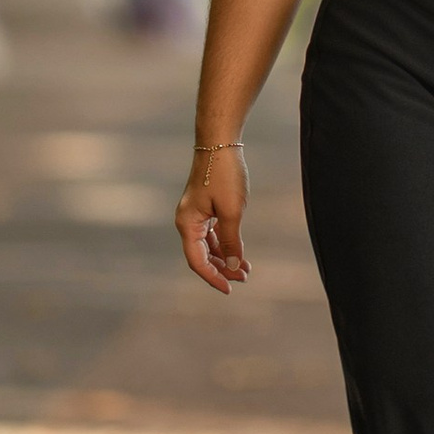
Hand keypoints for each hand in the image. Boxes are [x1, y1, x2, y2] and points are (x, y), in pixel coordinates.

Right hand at [174, 143, 249, 291]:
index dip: (213, 277)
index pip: (197, 261)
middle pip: (202, 256)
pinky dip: (225, 244)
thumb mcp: (232, 212)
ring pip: (208, 246)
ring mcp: (195, 215)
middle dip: (223, 269)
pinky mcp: (205, 208)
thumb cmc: (224, 174)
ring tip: (246, 270)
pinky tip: (239, 252)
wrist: (220, 143)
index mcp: (188, 224)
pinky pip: (212, 234)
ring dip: (226, 258)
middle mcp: (187, 222)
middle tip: (244, 278)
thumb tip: (234, 268)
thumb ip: (232, 242)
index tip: (230, 289)